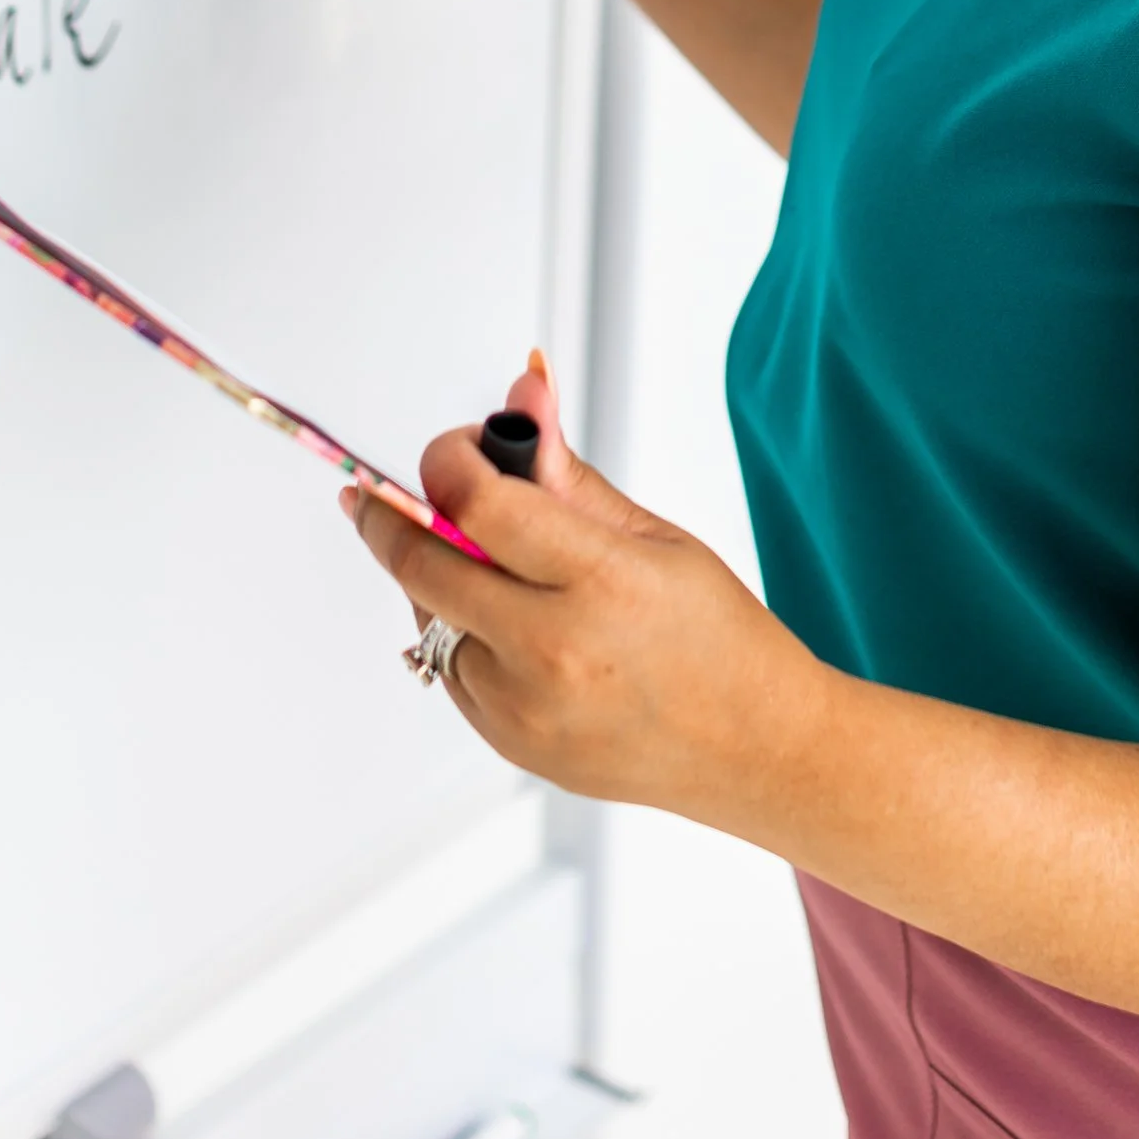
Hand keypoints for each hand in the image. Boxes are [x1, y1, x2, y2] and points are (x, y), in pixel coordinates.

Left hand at [340, 355, 832, 829]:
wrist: (751, 746)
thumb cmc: (715, 633)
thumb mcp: (652, 536)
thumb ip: (565, 472)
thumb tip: (521, 391)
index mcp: (600, 581)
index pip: (479, 504)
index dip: (447, 460)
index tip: (450, 449)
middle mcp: (551, 650)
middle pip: (424, 565)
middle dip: (392, 517)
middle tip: (386, 495)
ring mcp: (524, 709)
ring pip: (428, 617)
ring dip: (435, 576)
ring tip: (490, 562)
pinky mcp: (510, 746)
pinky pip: (450, 669)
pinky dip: (459, 630)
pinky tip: (506, 618)